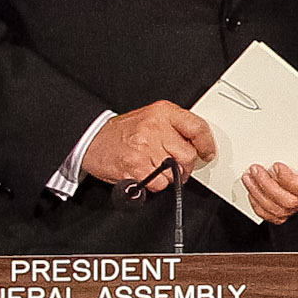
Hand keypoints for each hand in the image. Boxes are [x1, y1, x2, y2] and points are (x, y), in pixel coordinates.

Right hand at [88, 102, 216, 190]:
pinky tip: (146, 175)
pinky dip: (155, 185)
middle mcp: (155, 128)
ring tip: (157, 169)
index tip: (207, 153)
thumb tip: (197, 144)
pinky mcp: (134, 167)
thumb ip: (174, 126)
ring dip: (169, 177)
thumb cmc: (123, 130)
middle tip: (179, 168)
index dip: (207, 144)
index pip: (197, 128)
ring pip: (174, 172)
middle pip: (188, 155)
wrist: (91, 138)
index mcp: (163, 112)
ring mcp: (144, 148)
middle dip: (186, 167)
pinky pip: (158, 184)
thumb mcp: (151, 117)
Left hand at [244, 154, 297, 223]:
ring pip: (276, 209)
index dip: (288, 179)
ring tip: (249, 178)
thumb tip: (291, 140)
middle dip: (267, 184)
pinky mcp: (285, 212)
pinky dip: (257, 204)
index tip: (277, 165)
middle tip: (255, 170)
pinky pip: (269, 215)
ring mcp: (296, 207)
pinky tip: (252, 191)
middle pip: (287, 201)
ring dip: (257, 192)